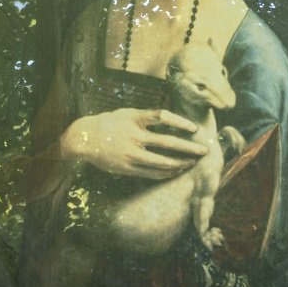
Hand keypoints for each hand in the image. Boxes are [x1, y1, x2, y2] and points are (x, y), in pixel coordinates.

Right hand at [59, 108, 206, 178]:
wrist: (84, 138)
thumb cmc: (109, 122)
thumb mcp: (127, 113)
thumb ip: (146, 116)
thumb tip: (170, 118)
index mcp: (135, 118)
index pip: (163, 117)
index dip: (180, 122)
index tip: (194, 128)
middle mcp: (134, 135)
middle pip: (167, 142)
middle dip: (188, 147)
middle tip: (203, 151)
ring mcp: (131, 153)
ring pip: (161, 162)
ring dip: (179, 163)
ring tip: (191, 163)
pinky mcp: (127, 168)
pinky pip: (151, 173)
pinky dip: (165, 173)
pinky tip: (175, 171)